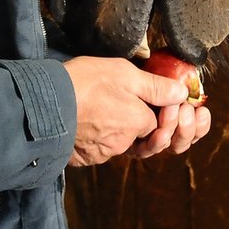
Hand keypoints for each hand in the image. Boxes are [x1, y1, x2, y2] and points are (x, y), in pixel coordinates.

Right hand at [62, 56, 198, 166]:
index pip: (162, 123)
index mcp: (138, 123)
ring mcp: (104, 152)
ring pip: (122, 142)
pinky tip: (94, 117)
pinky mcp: (86, 156)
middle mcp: (124, 142)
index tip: (159, 99)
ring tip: (110, 108)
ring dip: (121, 129)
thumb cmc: (86, 82)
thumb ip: (155, 86)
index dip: (164, 112)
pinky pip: (101, 148)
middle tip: (133, 104)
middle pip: (144, 137)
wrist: (46, 102)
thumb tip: (182, 94)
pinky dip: (102, 135)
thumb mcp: (125, 73)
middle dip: (147, 125)